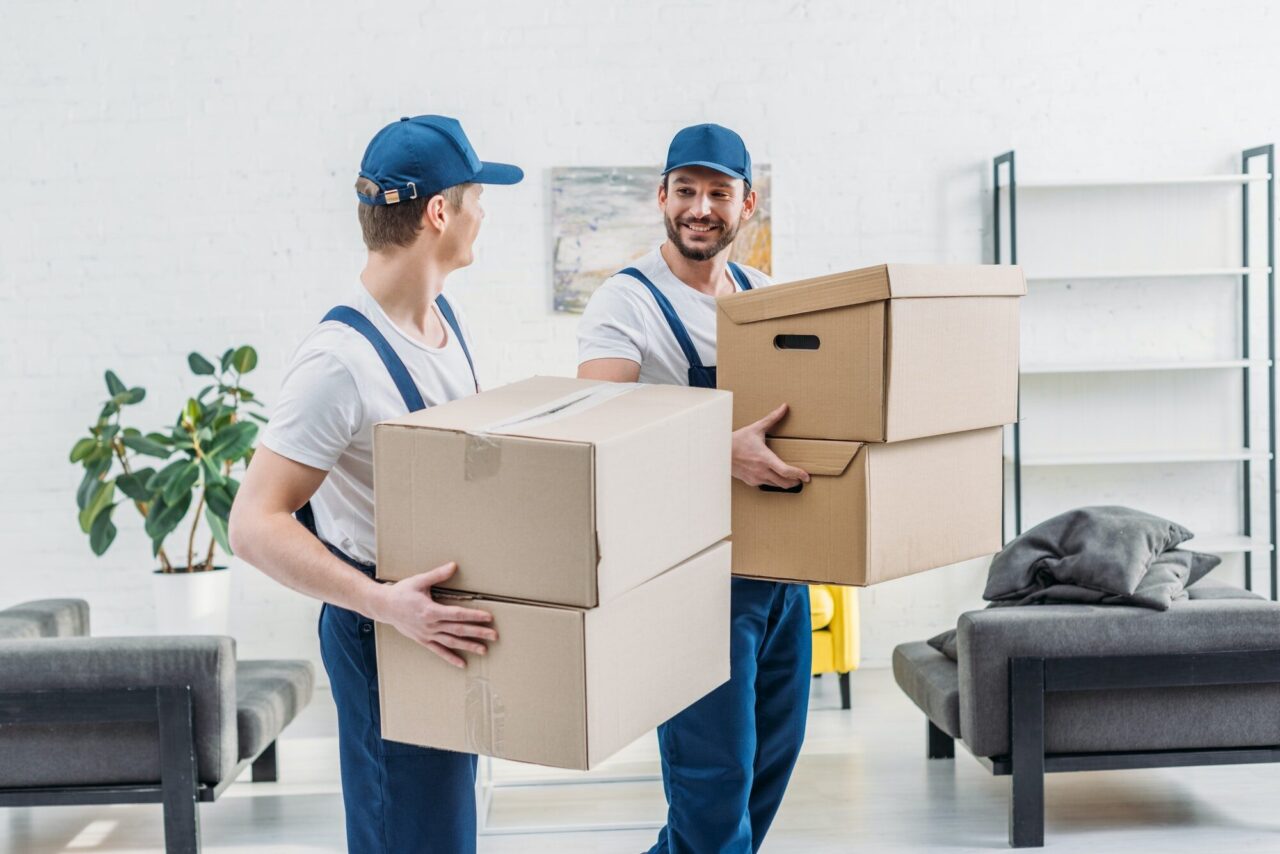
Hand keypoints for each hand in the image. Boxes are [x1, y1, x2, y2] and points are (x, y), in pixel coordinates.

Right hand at [370, 562, 496, 668]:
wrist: (383, 607)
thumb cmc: (401, 592)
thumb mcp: (419, 581)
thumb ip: (437, 575)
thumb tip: (454, 566)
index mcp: (430, 611)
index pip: (457, 615)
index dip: (474, 616)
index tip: (488, 617)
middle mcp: (430, 625)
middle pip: (458, 630)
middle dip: (478, 633)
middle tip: (494, 636)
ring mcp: (426, 635)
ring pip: (451, 642)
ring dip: (468, 646)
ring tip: (484, 650)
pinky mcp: (423, 640)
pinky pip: (439, 651)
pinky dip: (451, 658)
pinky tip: (462, 664)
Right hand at [731, 404, 810, 488]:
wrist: (720, 452)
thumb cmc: (738, 440)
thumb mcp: (756, 428)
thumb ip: (772, 418)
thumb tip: (784, 407)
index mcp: (765, 458)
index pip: (786, 471)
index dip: (799, 475)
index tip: (807, 476)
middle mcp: (762, 471)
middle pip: (784, 483)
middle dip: (795, 482)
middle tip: (802, 479)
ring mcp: (756, 478)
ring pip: (776, 485)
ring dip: (785, 483)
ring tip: (790, 478)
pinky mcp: (751, 482)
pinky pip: (766, 484)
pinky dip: (772, 481)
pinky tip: (773, 475)